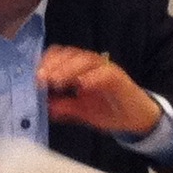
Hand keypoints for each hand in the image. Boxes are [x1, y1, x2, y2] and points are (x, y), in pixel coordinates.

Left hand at [40, 45, 161, 134]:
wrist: (137, 118)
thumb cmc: (107, 110)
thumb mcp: (81, 112)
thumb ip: (65, 108)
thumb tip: (46, 107)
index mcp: (79, 69)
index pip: (59, 55)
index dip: (46, 62)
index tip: (35, 76)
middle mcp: (91, 64)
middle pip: (69, 54)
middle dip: (53, 65)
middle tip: (42, 79)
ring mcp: (105, 69)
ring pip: (85, 60)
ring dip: (68, 69)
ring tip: (57, 82)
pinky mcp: (119, 77)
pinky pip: (106, 73)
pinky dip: (92, 77)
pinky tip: (82, 85)